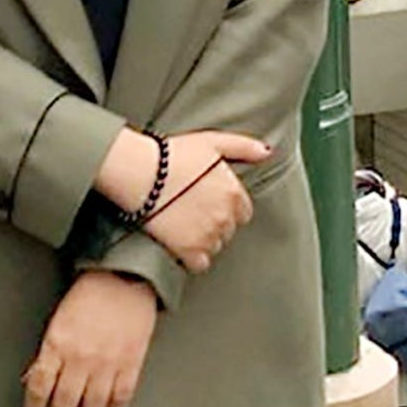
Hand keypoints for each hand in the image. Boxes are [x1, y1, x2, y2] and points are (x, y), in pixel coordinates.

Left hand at [22, 271, 156, 406]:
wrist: (126, 275)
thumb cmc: (91, 293)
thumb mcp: (59, 320)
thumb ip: (49, 351)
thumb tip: (38, 379)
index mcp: (58, 344)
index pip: (39, 389)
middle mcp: (81, 357)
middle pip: (64, 405)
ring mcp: (108, 363)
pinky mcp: (131, 363)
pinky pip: (121, 398)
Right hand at [96, 129, 272, 272]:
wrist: (140, 173)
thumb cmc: (173, 155)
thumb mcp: (212, 142)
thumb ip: (244, 147)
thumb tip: (267, 152)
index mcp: (233, 193)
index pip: (243, 212)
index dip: (226, 208)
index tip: (209, 203)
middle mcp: (225, 216)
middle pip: (229, 230)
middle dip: (215, 223)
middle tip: (193, 213)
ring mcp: (208, 235)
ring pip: (215, 247)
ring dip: (204, 241)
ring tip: (184, 226)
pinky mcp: (188, 251)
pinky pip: (200, 264)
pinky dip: (192, 258)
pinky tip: (180, 244)